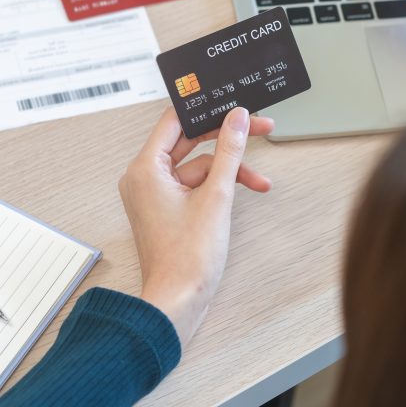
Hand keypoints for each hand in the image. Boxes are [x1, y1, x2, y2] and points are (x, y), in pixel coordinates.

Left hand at [118, 107, 273, 345]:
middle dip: (228, 140)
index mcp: (145, 168)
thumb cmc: (187, 259)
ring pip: (199, 166)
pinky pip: (195, 185)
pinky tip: (245, 191)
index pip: (176, 121)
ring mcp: (155, 194)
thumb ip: (230, 152)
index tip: (232, 104)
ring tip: (260, 181)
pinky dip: (220, 187)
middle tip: (261, 128)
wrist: (178, 302)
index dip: (206, 110)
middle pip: (190, 142)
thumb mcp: (218, 196)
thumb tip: (238, 119)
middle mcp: (144, 178)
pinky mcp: (167, 209)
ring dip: (230, 170)